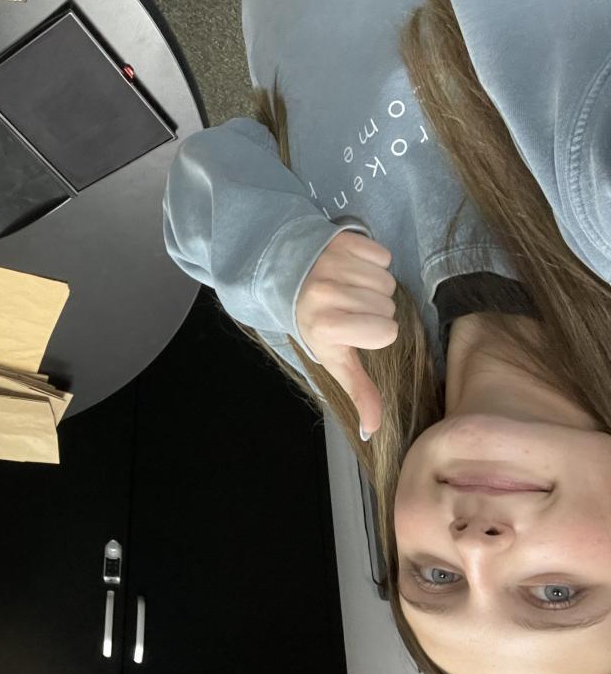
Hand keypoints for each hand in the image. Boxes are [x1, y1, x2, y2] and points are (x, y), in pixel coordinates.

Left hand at [295, 230, 398, 438]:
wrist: (285, 279)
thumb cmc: (316, 323)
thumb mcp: (334, 358)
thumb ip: (358, 391)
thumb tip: (372, 431)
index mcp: (326, 327)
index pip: (386, 332)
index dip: (376, 333)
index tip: (354, 330)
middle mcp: (327, 294)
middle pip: (388, 307)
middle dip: (373, 309)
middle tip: (348, 309)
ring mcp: (333, 265)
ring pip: (387, 281)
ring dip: (374, 286)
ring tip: (348, 289)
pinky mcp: (341, 241)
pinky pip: (381, 255)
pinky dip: (372, 261)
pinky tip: (350, 269)